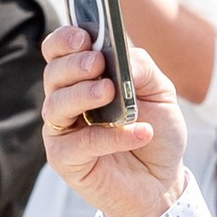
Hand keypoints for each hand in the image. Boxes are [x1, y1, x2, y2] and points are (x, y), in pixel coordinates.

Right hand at [41, 26, 186, 216]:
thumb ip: (141, 68)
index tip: (84, 36)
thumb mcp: (160, 92)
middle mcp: (66, 100)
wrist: (163, 180)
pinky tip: (138, 133)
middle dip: (73, 65)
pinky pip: (77, 144)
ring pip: (55, 106)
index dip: (64, 39)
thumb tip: (121, 57)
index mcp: (83, 77)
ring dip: (82, 95)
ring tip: (111, 92)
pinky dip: (108, 137)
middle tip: (97, 63)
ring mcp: (62, 131)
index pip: (58, 50)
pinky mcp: (66, 160)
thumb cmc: (156, 131)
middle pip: (53, 74)